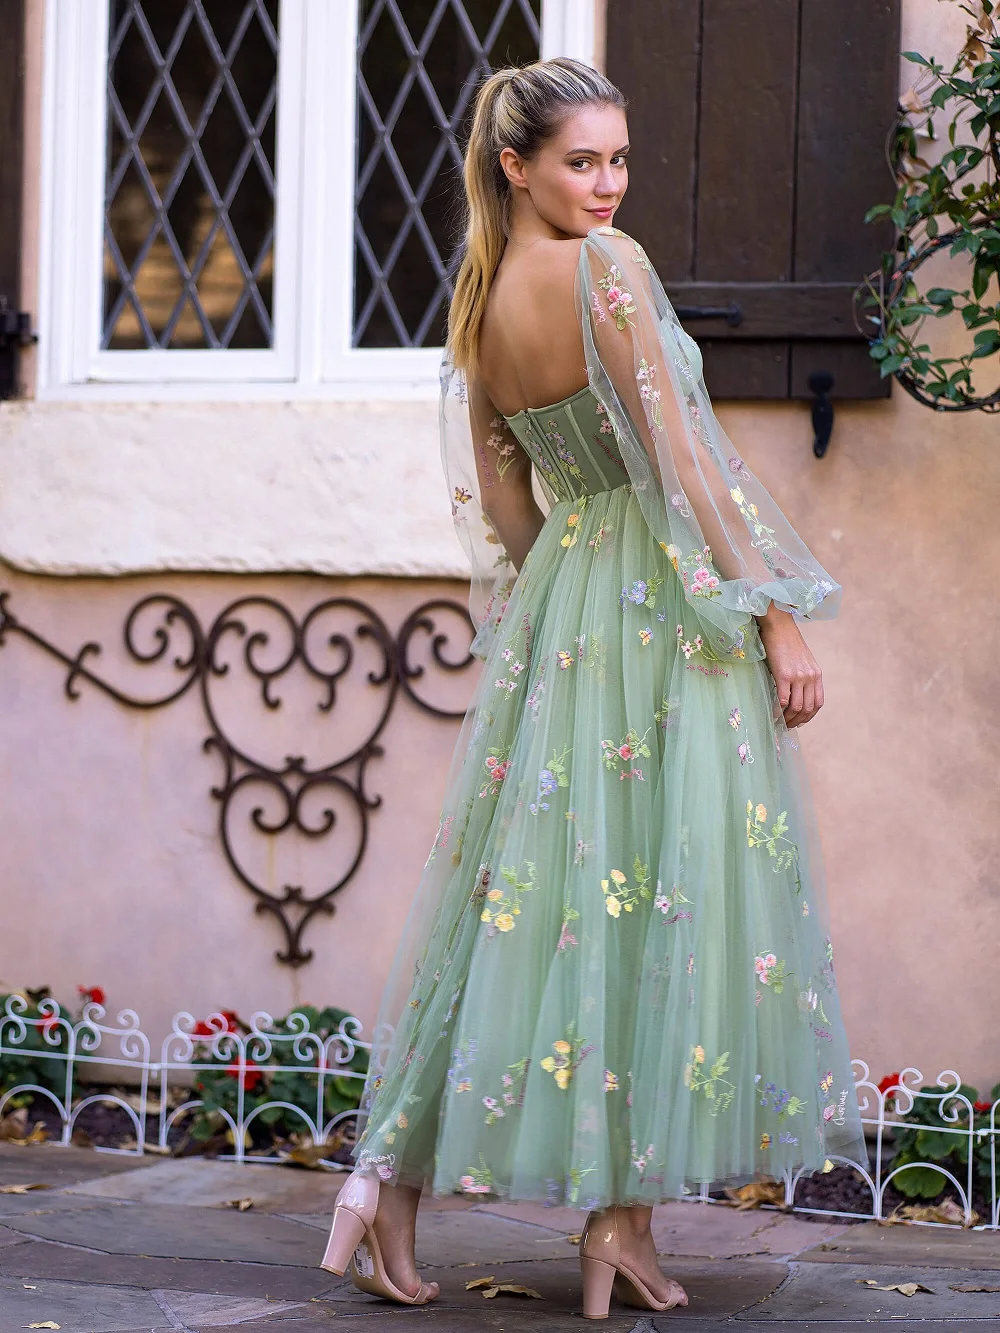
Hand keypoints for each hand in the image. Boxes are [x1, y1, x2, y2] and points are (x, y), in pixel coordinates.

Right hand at [756, 606, 823, 727]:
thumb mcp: (802, 660)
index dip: (809, 716)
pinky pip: (783, 700)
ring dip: (788, 718)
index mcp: (816, 674)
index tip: (799, 721)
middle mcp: (810, 677)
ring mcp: (798, 677)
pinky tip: (773, 713)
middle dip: (798, 721)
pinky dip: (778, 710)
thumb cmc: (787, 641)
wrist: (779, 626)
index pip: (818, 703)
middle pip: (808, 708)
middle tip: (787, 726)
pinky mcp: (783, 675)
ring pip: (796, 707)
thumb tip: (795, 694)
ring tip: (780, 722)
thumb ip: (803, 676)